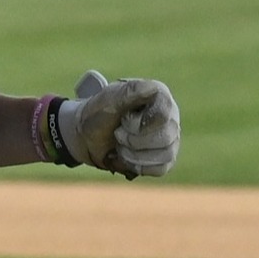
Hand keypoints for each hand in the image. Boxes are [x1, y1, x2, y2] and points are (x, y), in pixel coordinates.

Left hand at [54, 69, 179, 179]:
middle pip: (165, 137)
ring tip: (121, 146)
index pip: (162, 115)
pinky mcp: (165, 157)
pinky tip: (127, 157)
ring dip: (134, 155)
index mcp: (159, 95)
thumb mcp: (109, 99)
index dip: (139, 124)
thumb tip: (154, 89)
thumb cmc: (98, 114)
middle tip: (117, 134)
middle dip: (133, 141)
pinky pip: (161, 168)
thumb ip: (130, 92)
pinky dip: (139, 166)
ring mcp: (170, 137)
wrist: (87, 137)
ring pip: (166, 154)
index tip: (123, 120)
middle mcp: (170, 114)